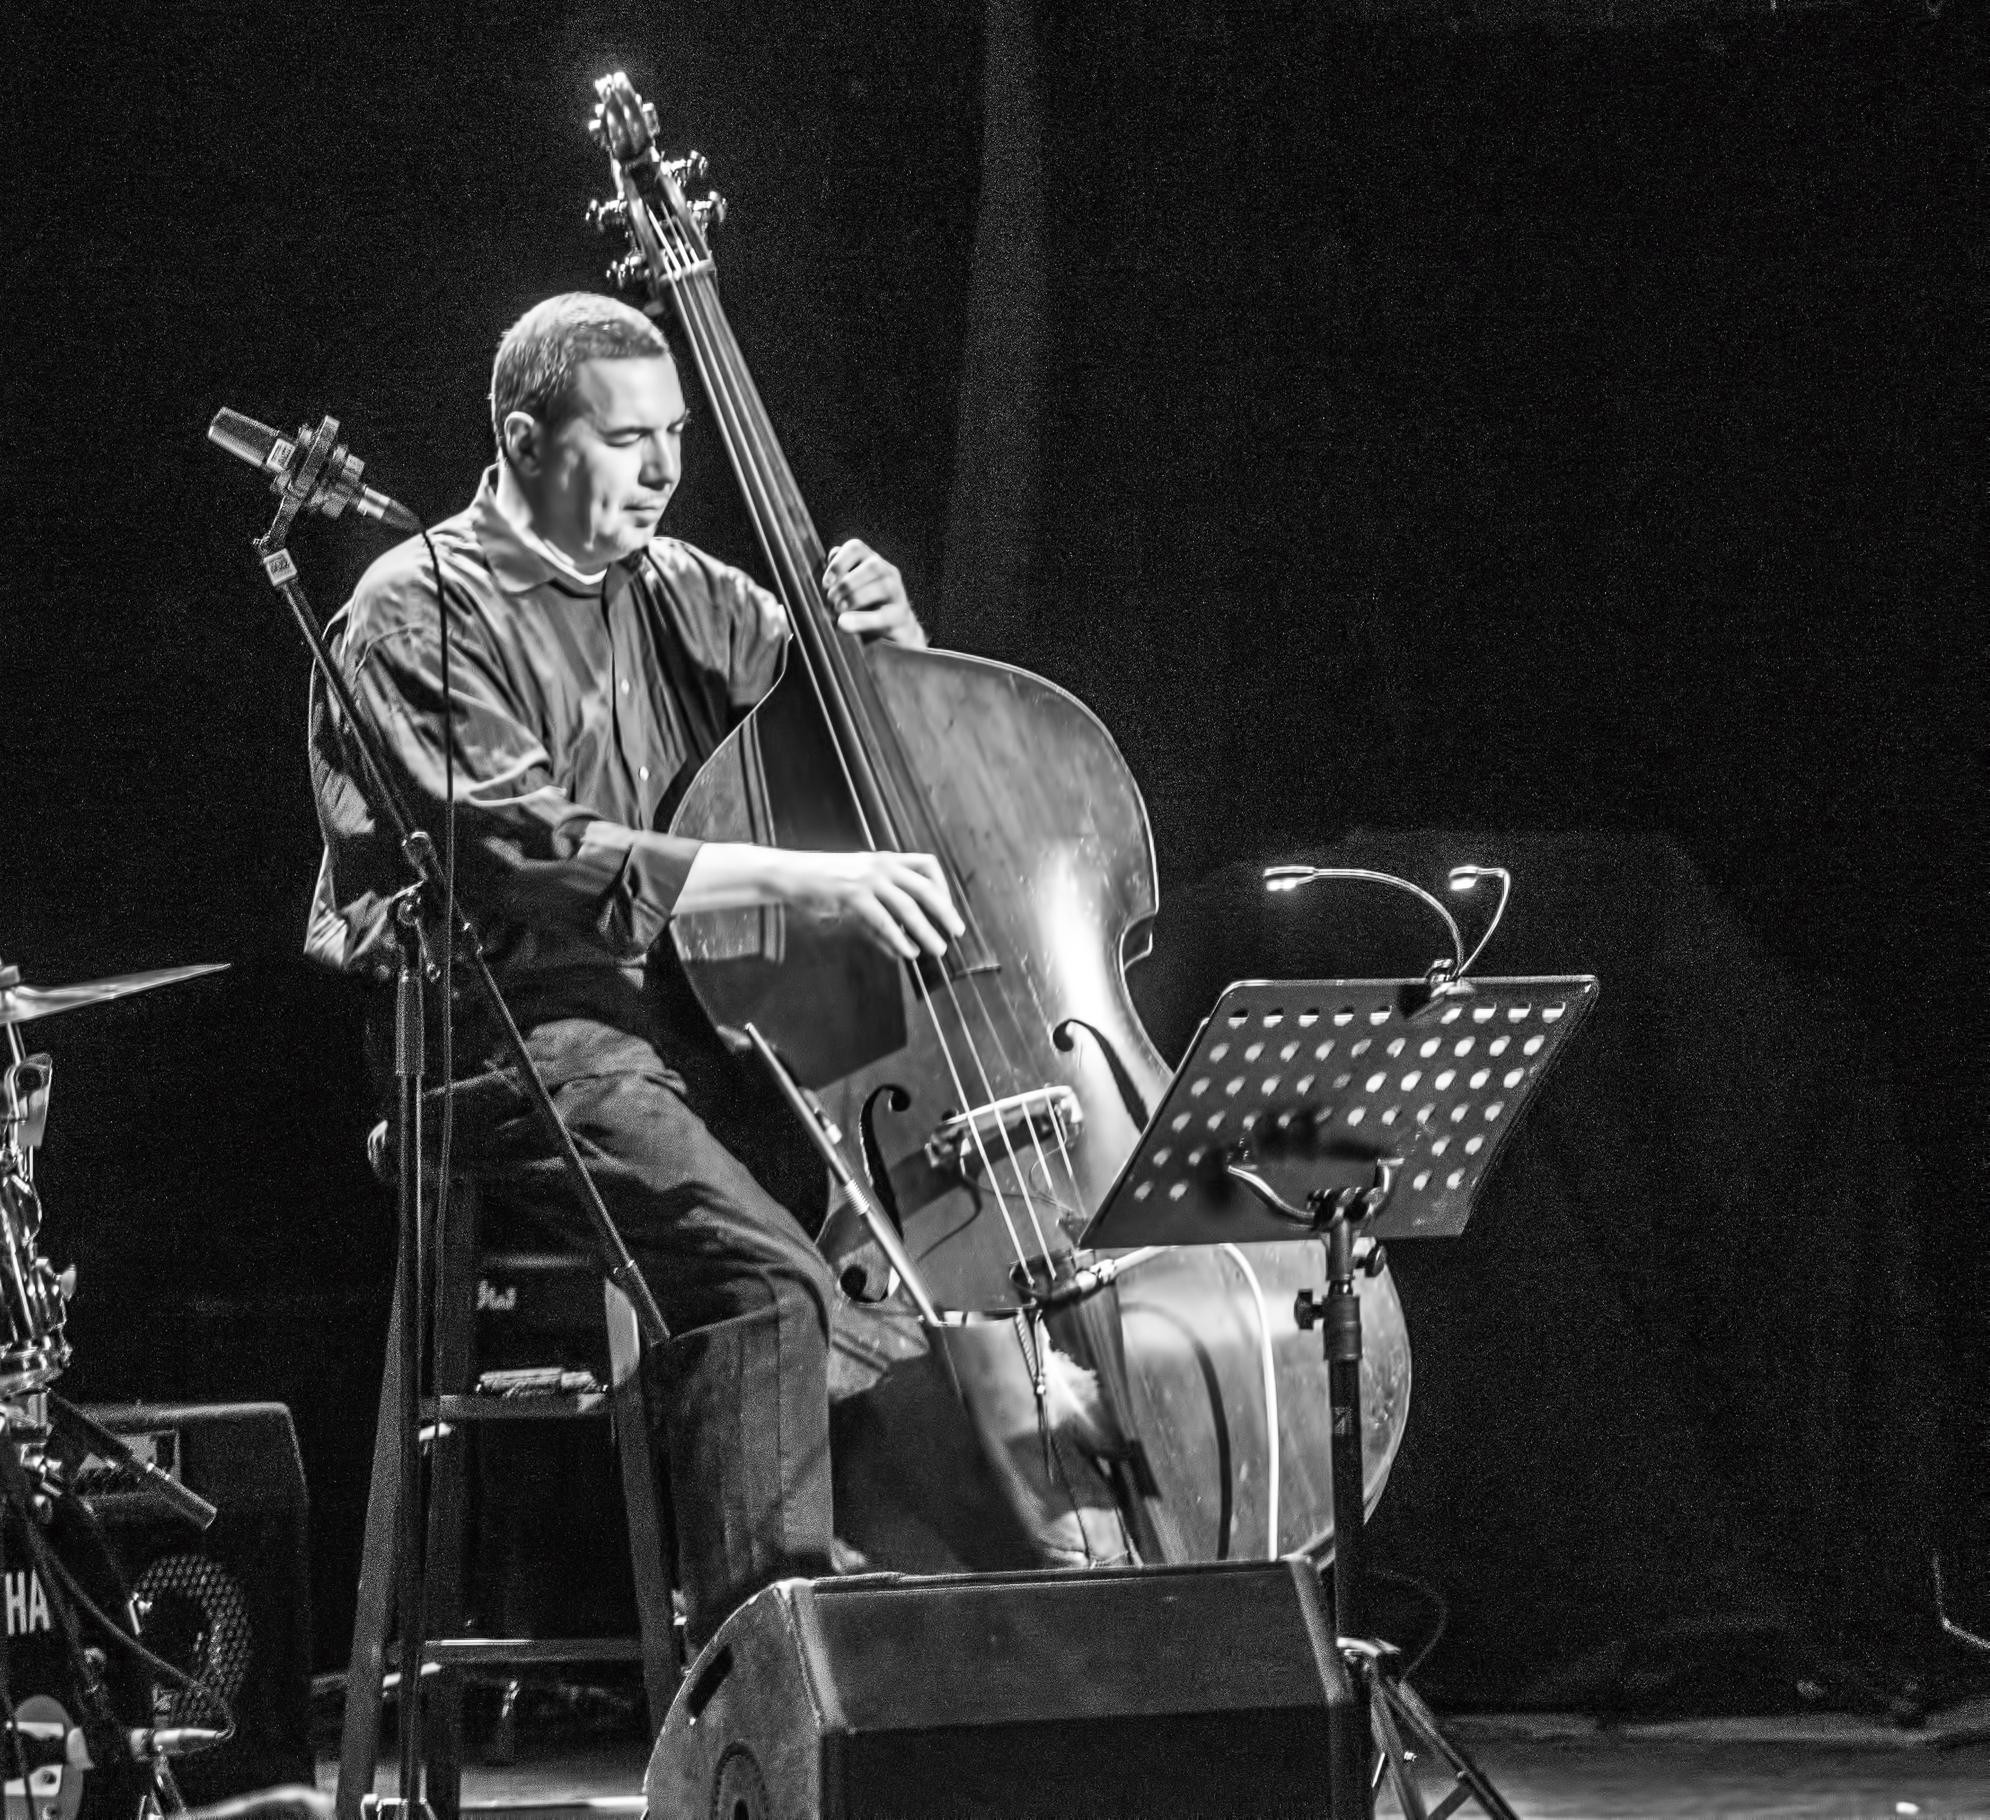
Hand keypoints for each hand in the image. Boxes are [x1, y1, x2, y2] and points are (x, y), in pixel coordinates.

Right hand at [777, 849, 963, 959]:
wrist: (793, 875)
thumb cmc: (825, 884)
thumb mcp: (859, 896)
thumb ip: (883, 920)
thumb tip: (904, 947)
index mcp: (886, 859)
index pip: (927, 865)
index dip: (943, 886)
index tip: (948, 907)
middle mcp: (882, 866)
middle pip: (926, 888)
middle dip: (945, 911)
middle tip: (957, 931)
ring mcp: (868, 879)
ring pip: (909, 907)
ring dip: (927, 930)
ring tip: (938, 948)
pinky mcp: (854, 895)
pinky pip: (884, 921)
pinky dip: (899, 939)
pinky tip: (907, 952)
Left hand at [823, 541, 926, 647]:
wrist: (892, 629)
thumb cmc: (864, 606)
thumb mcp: (847, 589)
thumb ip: (837, 575)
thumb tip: (831, 561)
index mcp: (869, 560)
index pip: (856, 548)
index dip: (838, 563)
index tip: (826, 583)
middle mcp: (886, 571)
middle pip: (872, 566)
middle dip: (847, 584)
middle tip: (831, 600)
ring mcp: (897, 592)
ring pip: (881, 587)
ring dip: (854, 599)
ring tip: (838, 611)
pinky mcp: (900, 615)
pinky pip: (882, 615)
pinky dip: (860, 620)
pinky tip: (844, 624)